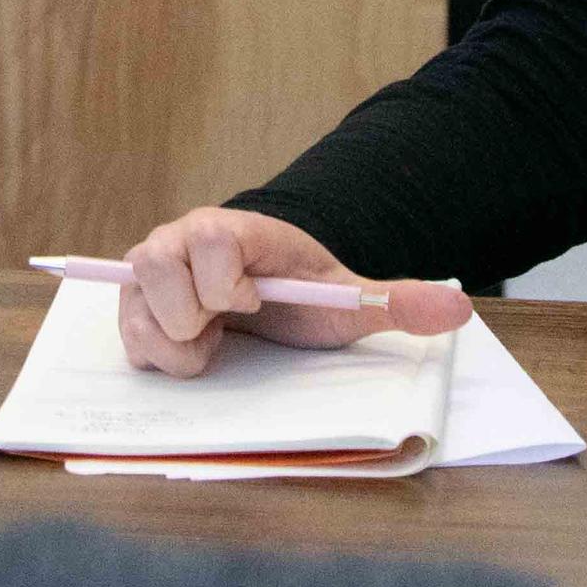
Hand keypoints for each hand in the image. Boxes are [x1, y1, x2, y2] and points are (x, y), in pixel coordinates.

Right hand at [114, 206, 473, 376]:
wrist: (268, 297)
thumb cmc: (303, 294)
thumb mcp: (351, 299)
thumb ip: (398, 300)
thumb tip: (457, 310)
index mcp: (231, 229)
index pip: (209, 240)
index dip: (228, 282)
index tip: (252, 301)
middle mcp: (179, 240)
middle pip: (156, 268)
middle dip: (195, 316)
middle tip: (229, 326)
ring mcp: (151, 274)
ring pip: (137, 309)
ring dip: (176, 343)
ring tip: (216, 342)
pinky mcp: (134, 307)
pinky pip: (128, 338)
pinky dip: (160, 357)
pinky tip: (197, 351)